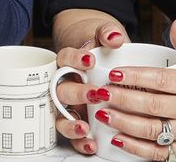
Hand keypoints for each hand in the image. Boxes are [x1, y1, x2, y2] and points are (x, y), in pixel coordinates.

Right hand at [53, 19, 127, 154]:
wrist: (106, 64)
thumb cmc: (102, 51)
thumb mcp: (105, 36)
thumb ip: (107, 33)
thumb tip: (114, 37)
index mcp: (68, 63)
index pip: (63, 59)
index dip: (73, 60)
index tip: (89, 61)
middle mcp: (66, 85)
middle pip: (61, 90)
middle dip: (77, 94)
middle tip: (96, 94)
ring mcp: (71, 105)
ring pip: (61, 116)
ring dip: (70, 124)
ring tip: (84, 127)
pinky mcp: (79, 121)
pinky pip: (73, 135)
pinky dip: (79, 141)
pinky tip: (91, 143)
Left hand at [64, 19, 175, 158]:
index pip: (161, 80)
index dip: (136, 77)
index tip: (114, 73)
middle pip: (153, 106)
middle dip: (124, 100)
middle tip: (102, 93)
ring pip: (152, 130)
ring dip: (125, 123)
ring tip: (104, 113)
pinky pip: (157, 153)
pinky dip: (135, 148)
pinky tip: (117, 138)